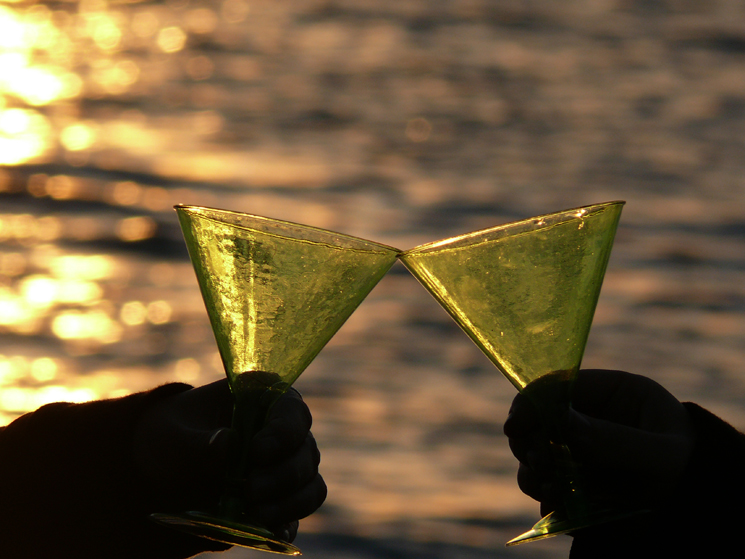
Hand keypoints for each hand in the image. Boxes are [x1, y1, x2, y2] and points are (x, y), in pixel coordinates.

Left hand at [133, 379, 326, 541]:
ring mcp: (285, 465)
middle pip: (305, 450)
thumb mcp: (170, 438)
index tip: (257, 453)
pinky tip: (271, 534)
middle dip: (284, 474)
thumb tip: (229, 442)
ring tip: (255, 514)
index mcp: (261, 398)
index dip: (283, 430)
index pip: (291, 409)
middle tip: (251, 491)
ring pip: (310, 483)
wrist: (160, 473)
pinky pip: (299, 511)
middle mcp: (283, 430)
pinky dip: (289, 523)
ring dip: (289, 502)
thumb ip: (197, 442)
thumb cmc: (168, 439)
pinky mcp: (280, 498)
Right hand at [503, 369, 695, 515]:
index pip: (558, 384)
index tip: (516, 427)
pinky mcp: (573, 480)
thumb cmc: (693, 471)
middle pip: (536, 418)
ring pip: (534, 453)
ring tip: (551, 490)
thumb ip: (611, 439)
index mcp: (612, 392)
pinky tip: (557, 504)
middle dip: (529, 441)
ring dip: (533, 470)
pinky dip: (543, 494)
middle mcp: (588, 416)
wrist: (705, 513)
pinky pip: (544, 484)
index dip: (532, 401)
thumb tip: (558, 424)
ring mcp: (578, 450)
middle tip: (539, 464)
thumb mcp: (659, 455)